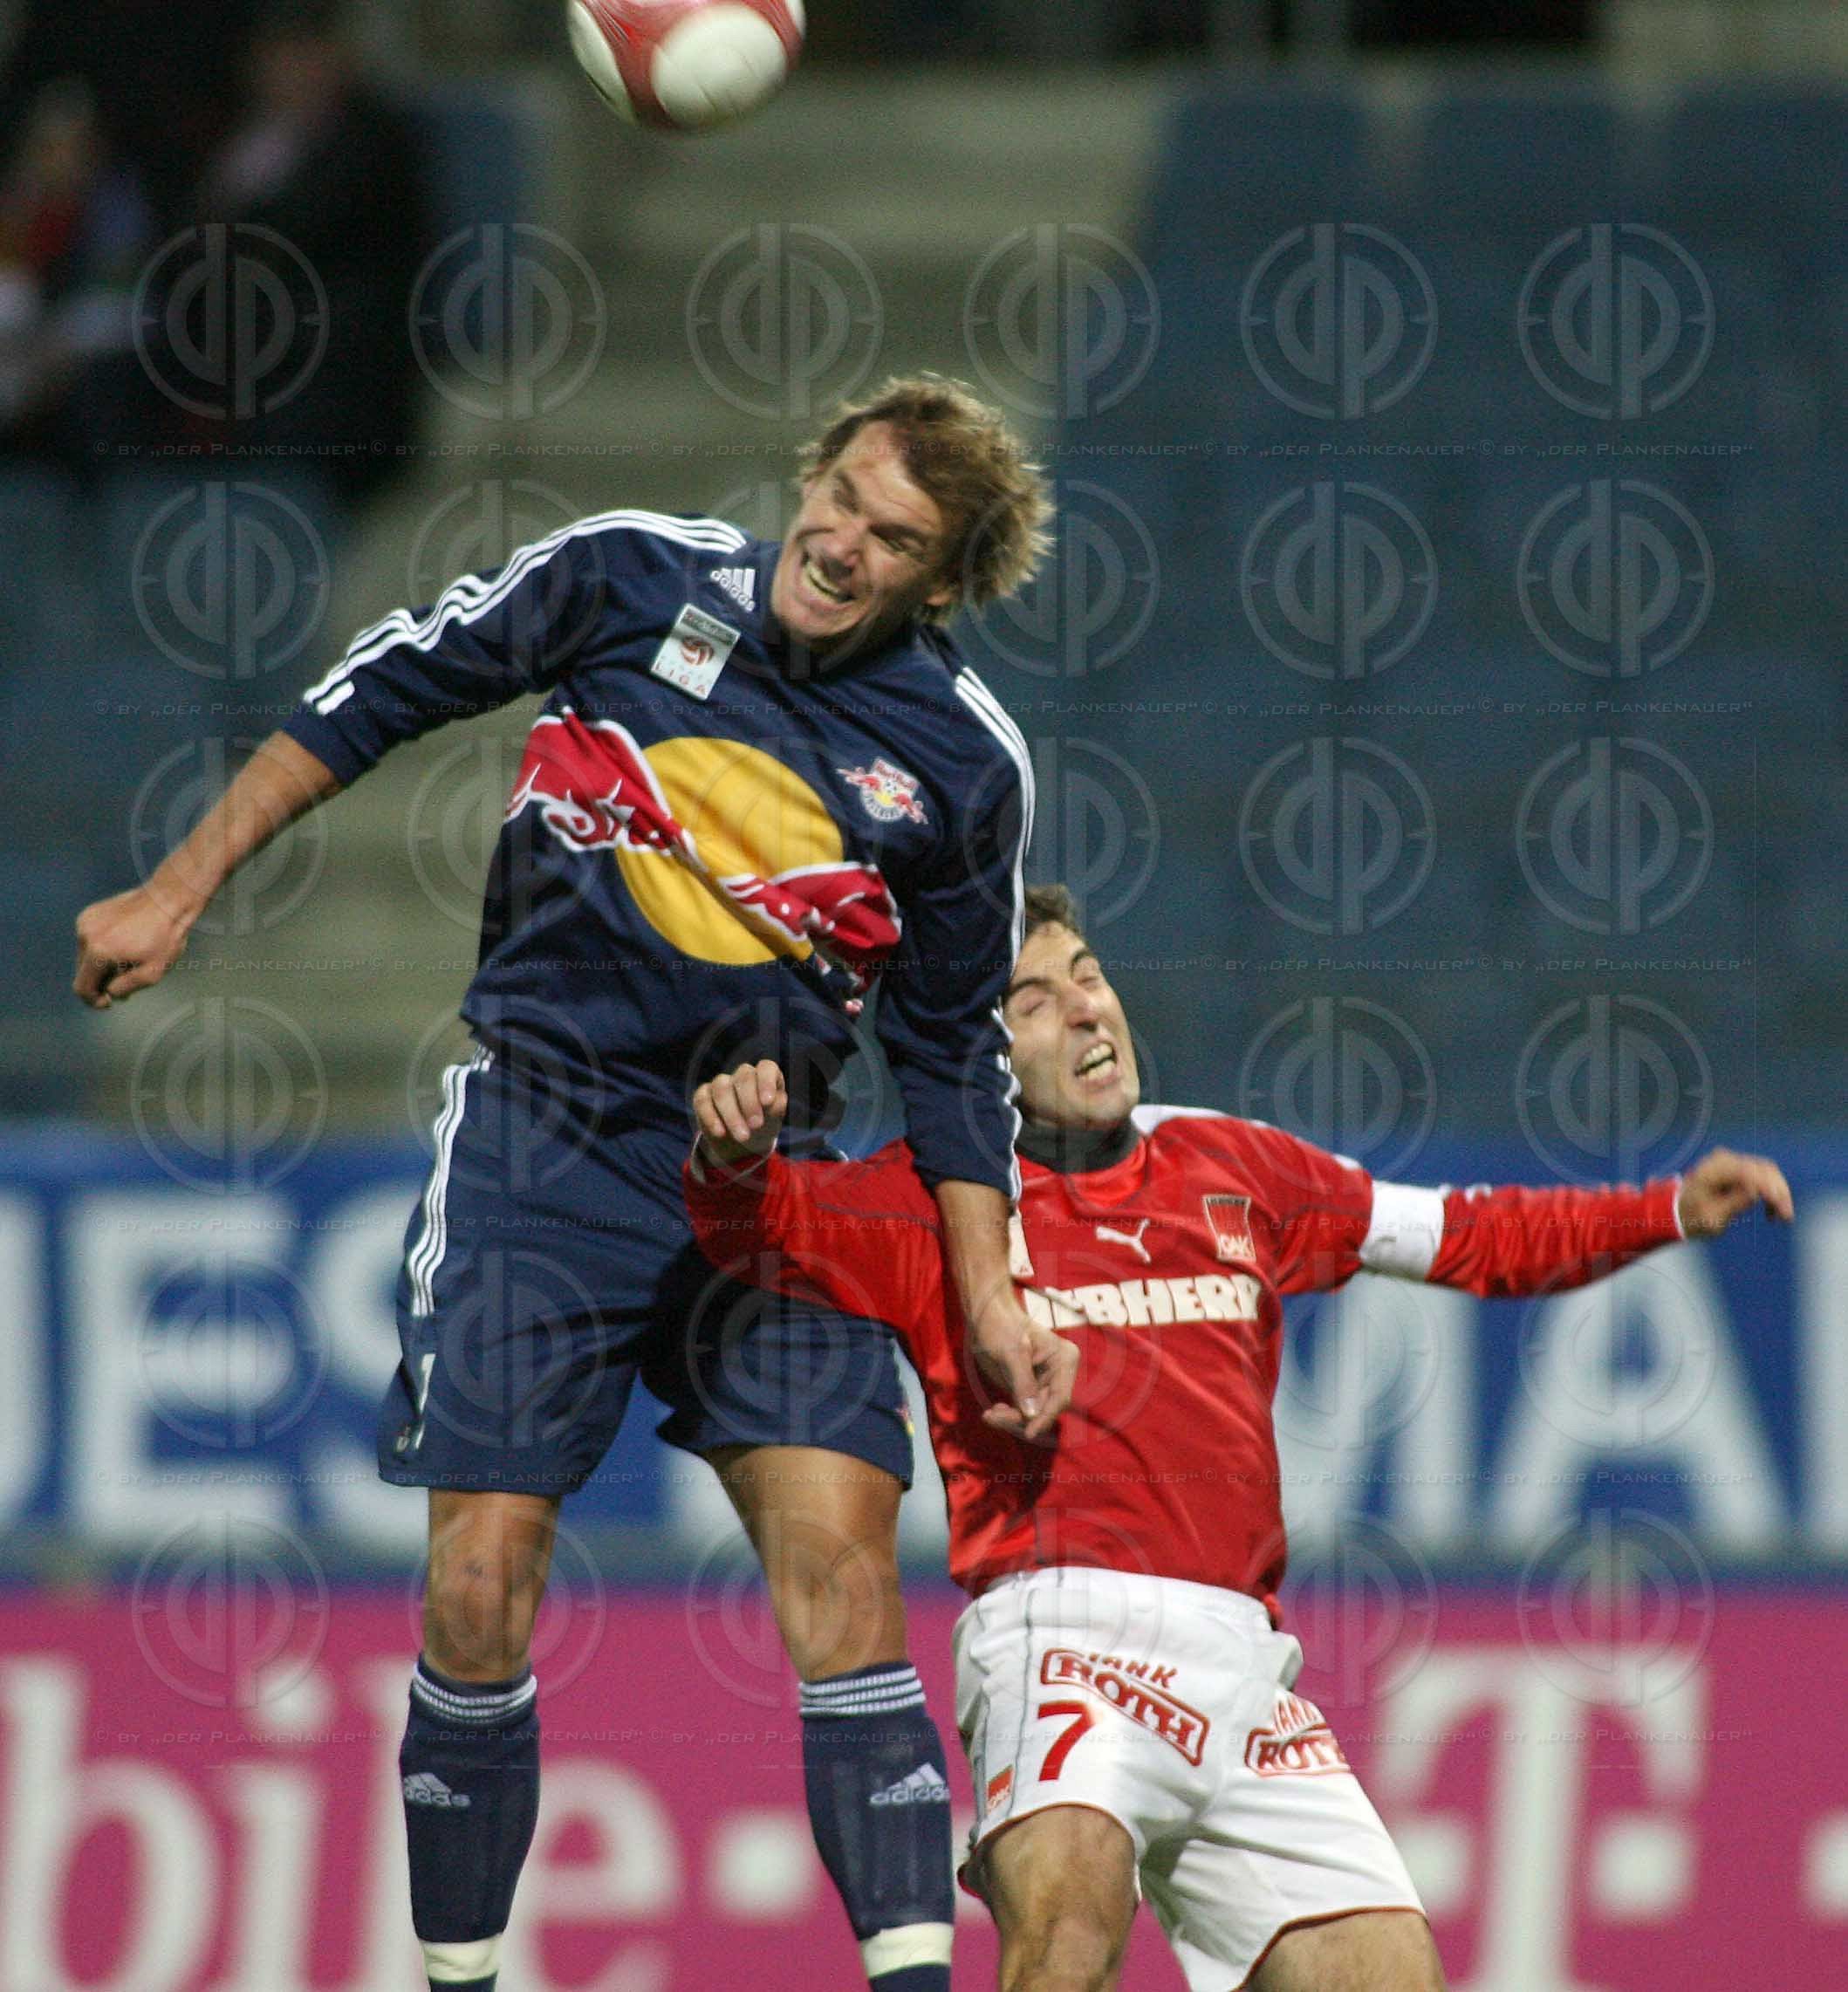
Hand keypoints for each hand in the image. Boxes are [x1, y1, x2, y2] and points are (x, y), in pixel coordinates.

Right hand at [73, 885, 196, 1008]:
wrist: (168, 899)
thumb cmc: (165, 937)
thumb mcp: (152, 973)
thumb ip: (125, 988)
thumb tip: (109, 993)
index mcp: (97, 952)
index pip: (82, 987)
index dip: (93, 1000)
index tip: (108, 1002)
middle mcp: (85, 935)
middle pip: (84, 971)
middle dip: (102, 980)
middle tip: (127, 979)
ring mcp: (85, 921)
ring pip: (87, 955)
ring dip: (103, 963)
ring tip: (130, 959)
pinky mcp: (90, 913)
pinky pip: (91, 939)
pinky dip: (103, 947)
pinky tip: (125, 943)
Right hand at [693, 1059, 787, 1167]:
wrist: (743, 1143)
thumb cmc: (764, 1124)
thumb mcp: (775, 1119)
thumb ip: (776, 1107)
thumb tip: (771, 1102)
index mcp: (765, 1076)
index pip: (766, 1068)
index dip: (766, 1082)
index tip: (768, 1102)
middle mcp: (743, 1075)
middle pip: (744, 1077)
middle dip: (750, 1102)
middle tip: (756, 1125)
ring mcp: (721, 1083)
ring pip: (722, 1088)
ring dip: (732, 1114)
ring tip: (743, 1136)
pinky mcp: (703, 1096)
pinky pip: (703, 1101)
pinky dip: (711, 1118)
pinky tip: (720, 1133)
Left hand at [970, 1290, 1078, 1445]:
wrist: (985, 1316)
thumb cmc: (1000, 1325)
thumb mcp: (1011, 1353)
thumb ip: (1023, 1382)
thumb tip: (1032, 1413)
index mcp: (1063, 1359)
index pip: (1060, 1397)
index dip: (1045, 1417)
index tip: (1029, 1433)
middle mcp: (1058, 1373)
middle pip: (1045, 1409)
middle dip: (1021, 1418)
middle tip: (993, 1417)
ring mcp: (1043, 1382)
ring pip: (1033, 1414)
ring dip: (1011, 1419)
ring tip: (989, 1415)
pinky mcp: (1028, 1389)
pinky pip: (1023, 1410)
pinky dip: (1008, 1414)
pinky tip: (992, 1412)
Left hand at [1675, 1147, 1792, 1238]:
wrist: (1682, 1210)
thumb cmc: (1693, 1216)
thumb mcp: (1711, 1217)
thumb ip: (1732, 1203)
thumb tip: (1755, 1191)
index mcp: (1712, 1170)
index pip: (1748, 1173)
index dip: (1770, 1189)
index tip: (1783, 1211)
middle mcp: (1724, 1159)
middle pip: (1763, 1169)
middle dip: (1780, 1192)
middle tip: (1786, 1217)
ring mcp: (1733, 1161)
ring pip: (1768, 1172)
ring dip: (1779, 1193)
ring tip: (1781, 1217)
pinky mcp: (1740, 1168)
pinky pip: (1764, 1176)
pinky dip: (1772, 1193)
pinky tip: (1770, 1213)